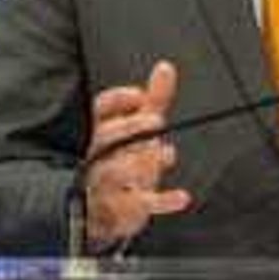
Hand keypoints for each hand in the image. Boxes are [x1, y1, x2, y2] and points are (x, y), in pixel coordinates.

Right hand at [82, 60, 191, 248]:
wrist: (104, 212)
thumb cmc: (123, 162)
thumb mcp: (140, 131)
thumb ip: (154, 100)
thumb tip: (165, 67)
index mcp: (99, 132)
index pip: (99, 110)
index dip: (118, 100)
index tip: (140, 95)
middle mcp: (96, 157)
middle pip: (105, 139)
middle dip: (130, 128)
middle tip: (155, 119)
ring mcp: (104, 186)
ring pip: (113, 173)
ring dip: (140, 163)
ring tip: (165, 155)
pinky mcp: (118, 212)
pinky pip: (137, 207)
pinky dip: (162, 202)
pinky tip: (182, 197)